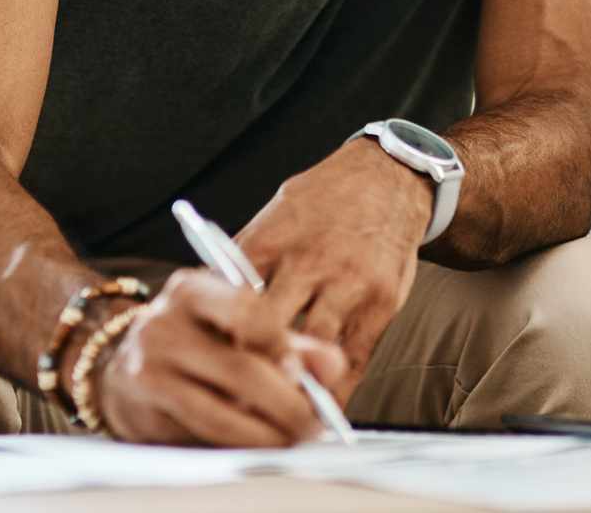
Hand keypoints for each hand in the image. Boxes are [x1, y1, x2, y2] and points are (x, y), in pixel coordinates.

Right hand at [94, 269, 346, 445]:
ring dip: (266, 434)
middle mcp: (162, 323)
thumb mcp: (235, 327)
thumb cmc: (194, 342)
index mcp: (190, 289)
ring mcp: (147, 368)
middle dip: (287, 403)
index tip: (306, 376)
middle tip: (313, 423)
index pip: (246, 309)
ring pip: (222, 411)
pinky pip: (201, 433)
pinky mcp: (141, 410)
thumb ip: (289, 343)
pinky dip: (237, 445)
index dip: (283, 346)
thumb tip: (333, 365)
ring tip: (291, 439)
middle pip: (240, 369)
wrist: (121, 367)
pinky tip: (257, 444)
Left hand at [233, 139, 430, 400]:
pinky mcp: (380, 302)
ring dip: (293, 383)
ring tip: (275, 411)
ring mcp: (347, 283)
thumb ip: (246, 258)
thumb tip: (209, 301)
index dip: (213, 334)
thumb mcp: (276, 214)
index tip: (203, 364)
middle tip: (234, 396)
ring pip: (312, 348)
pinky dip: (337, 389)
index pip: (229, 297)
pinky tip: (321, 407)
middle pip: (266, 327)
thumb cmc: (323, 201)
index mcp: (271, 239)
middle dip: (248, 363)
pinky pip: (355, 358)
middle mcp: (308, 261)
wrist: (388, 178)